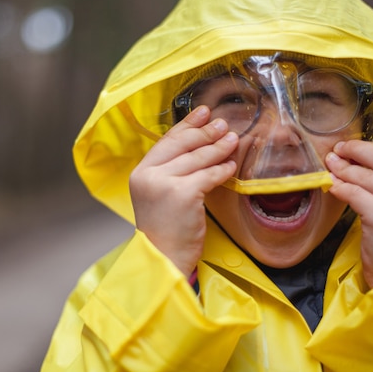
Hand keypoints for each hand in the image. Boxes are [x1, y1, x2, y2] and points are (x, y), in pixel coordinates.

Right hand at [129, 106, 238, 276]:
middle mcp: (148, 175)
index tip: (203, 112)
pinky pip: (209, 175)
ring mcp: (164, 183)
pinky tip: (231, 166)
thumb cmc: (164, 231)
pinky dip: (222, 170)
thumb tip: (198, 146)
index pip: (166, 141)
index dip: (187, 125)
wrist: (163, 259)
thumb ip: (169, 172)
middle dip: (206, 132)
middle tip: (223, 125)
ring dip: (218, 148)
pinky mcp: (183, 194)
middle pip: (182, 145)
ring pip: (198, 159)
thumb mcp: (159, 195)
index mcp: (140, 173)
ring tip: (233, 140)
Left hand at [325, 140, 372, 288]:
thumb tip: (349, 160)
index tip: (348, 147)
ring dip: (342, 170)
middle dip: (353, 153)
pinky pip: (354, 194)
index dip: (368, 147)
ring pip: (364, 177)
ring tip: (329, 168)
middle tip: (334, 153)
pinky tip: (331, 186)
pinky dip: (339, 188)